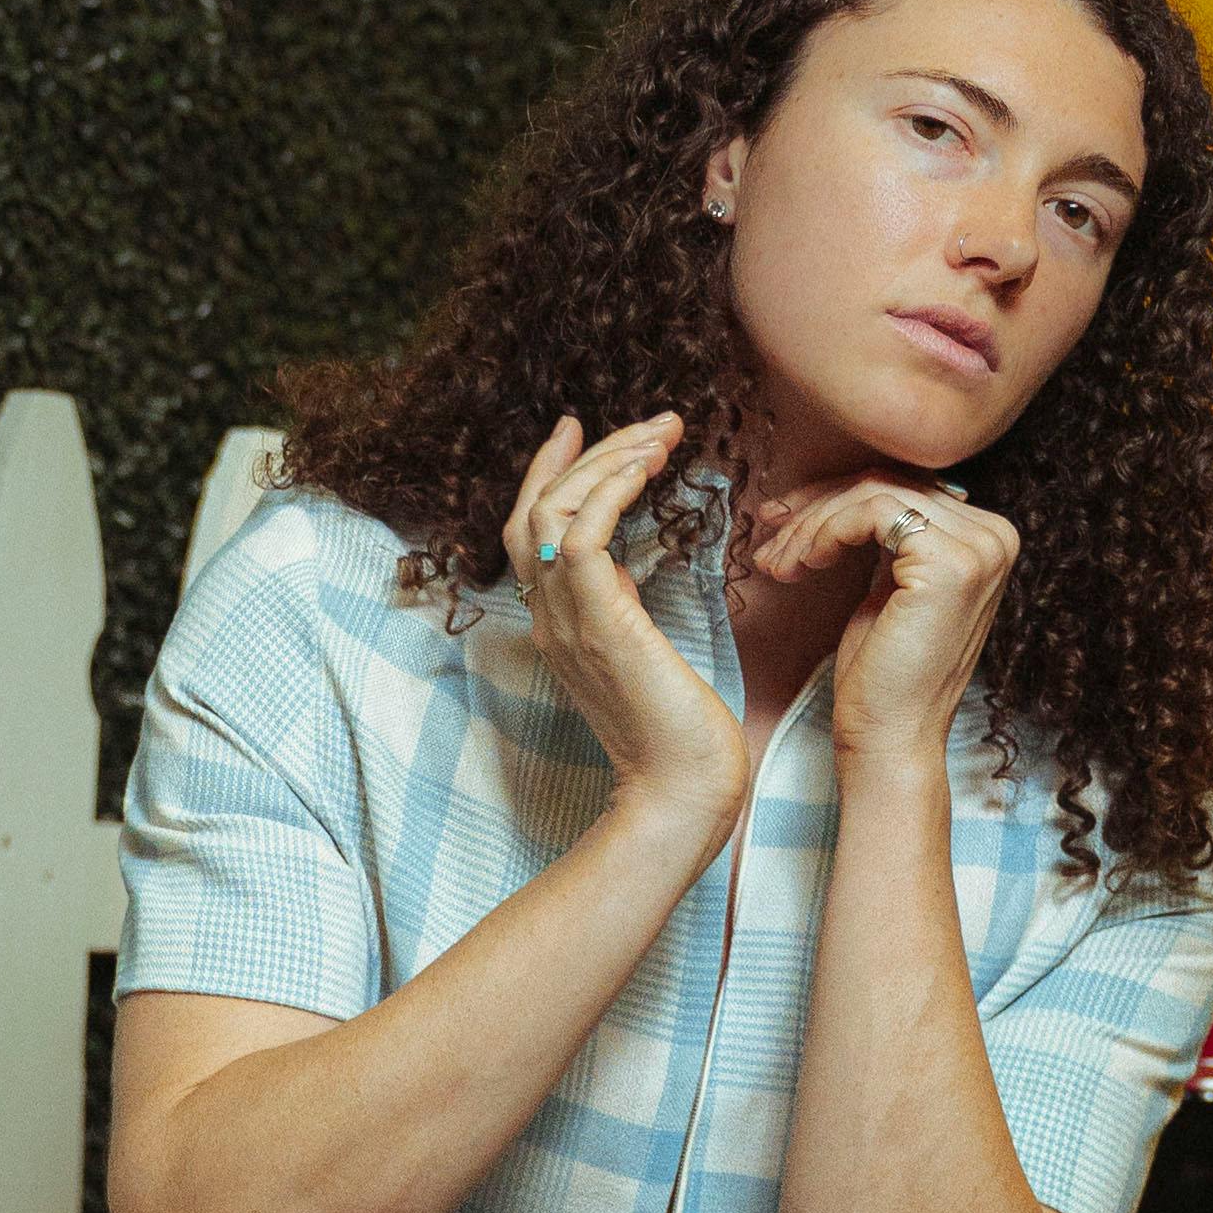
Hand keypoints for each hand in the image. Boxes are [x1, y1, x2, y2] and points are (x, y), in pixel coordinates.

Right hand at [512, 415, 743, 844]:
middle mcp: (551, 618)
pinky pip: (582, 535)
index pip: (530, 532)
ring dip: (605, 462)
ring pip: (553, 513)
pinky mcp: (598, 622)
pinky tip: (650, 468)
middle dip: (583, 455)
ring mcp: (567, 620)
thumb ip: (623, 611)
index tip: (578, 428)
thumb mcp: (644, 656)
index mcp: (559, 624)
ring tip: (658, 434)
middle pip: (534, 512)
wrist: (681, 790)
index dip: (548, 474)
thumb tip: (625, 573)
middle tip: (638, 422)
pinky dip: (611, 490)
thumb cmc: (681, 736)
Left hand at [749, 469, 1016, 778]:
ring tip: (778, 564)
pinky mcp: (949, 561)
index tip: (781, 520)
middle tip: (768, 536)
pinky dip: (824, 532)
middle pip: (888, 485)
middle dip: (816, 508)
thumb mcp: (888, 590)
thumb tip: (843, 489)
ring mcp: (979, 548)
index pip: (904, 490)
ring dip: (811, 524)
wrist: (892, 739)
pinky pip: (871, 512)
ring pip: (873, 495)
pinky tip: (802, 565)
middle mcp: (995, 536)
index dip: (834, 500)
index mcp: (987, 540)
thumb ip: (887, 539)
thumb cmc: (883, 676)